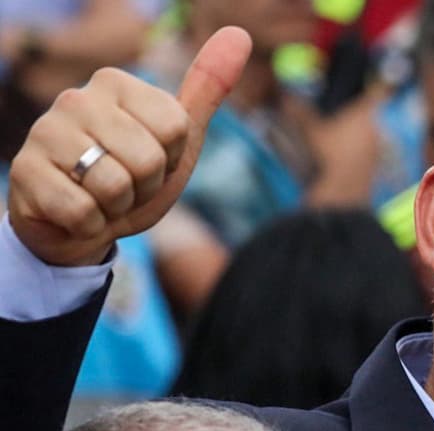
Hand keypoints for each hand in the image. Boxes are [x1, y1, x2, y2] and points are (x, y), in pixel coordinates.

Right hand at [6, 27, 250, 266]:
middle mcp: (76, 99)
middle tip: (124, 184)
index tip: (151, 161)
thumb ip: (206, 89)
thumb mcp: (177, 138)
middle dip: (145, 186)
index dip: (171, 159)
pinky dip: (89, 223)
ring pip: (115, 186)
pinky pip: (82, 211)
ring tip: (100, 197)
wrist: (82, 224)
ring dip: (117, 206)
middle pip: (149, 160)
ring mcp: (45, 133)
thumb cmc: (131, 177)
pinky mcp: (25, 172)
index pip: (176, 128)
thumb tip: (239, 34)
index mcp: (115, 84)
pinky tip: (77, 211)